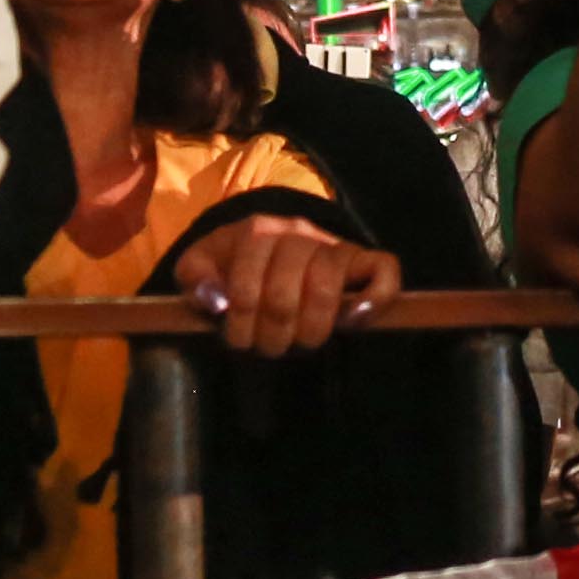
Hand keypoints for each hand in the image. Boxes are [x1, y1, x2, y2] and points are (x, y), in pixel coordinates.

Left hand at [177, 217, 395, 357]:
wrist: (272, 243)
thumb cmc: (233, 264)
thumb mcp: (201, 266)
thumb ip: (195, 278)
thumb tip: (217, 302)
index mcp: (256, 230)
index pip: (247, 286)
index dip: (241, 324)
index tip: (238, 341)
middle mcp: (298, 232)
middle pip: (284, 295)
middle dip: (272, 335)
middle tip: (268, 348)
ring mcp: (334, 245)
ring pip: (326, 289)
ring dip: (309, 330)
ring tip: (299, 343)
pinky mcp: (364, 259)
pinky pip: (383, 270)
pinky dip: (375, 297)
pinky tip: (354, 322)